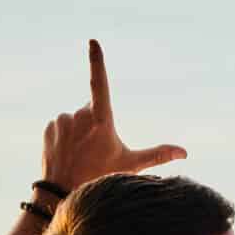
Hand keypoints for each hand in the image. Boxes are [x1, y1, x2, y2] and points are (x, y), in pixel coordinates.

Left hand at [40, 39, 187, 191]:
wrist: (61, 193)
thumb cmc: (100, 178)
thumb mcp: (131, 165)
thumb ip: (158, 154)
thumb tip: (184, 152)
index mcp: (101, 120)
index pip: (100, 83)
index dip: (97, 61)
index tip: (93, 42)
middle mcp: (79, 115)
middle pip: (93, 110)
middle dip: (96, 124)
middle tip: (96, 151)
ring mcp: (62, 120)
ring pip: (77, 119)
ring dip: (80, 132)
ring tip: (82, 155)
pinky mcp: (50, 127)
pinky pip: (62, 126)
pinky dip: (66, 136)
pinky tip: (68, 154)